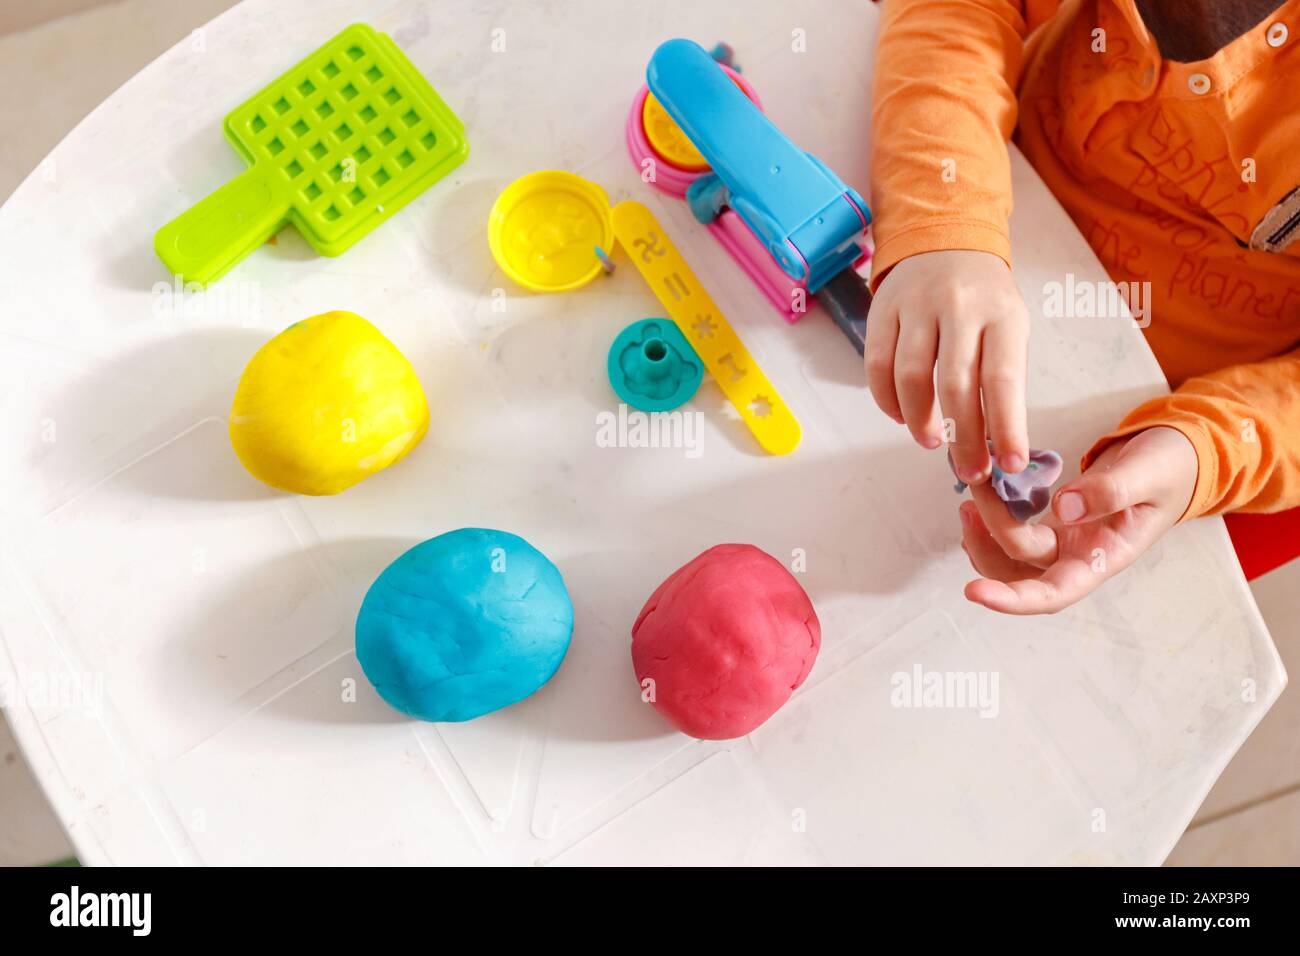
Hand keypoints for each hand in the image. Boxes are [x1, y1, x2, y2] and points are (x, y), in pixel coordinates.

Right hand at [866, 250, 1029, 482]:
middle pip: (956, 384)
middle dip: (964, 437)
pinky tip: (901, 416)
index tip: (1011, 465)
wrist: (944, 239)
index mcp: (1001, 314)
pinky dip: (887, 400)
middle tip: (970, 471)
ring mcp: (916, 305)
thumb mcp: (1008, 325)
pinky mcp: (882, 309)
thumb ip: (1001, 376)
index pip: (1003, 378)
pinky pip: (877, 365)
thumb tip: (997, 443)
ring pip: (911, 376)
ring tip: (932, 441)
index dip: (1006, 426)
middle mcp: (959, 307)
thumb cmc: (983, 299)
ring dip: (920, 420)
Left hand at [959, 426, 1198, 614]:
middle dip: (987, 540)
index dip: (1013, 600)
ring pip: (1009, 556)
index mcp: (1104, 558)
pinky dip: (990, 519)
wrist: (1174, 460)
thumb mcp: (1150, 474)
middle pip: (1020, 569)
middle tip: (972, 497)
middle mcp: (1078, 558)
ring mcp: (1063, 542)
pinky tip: (983, 493)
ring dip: (982, 534)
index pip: (1054, 594)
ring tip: (971, 496)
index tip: (974, 592)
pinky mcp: (1053, 524)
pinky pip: (1013, 533)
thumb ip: (1112, 491)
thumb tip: (1064, 508)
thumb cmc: (1169, 470)